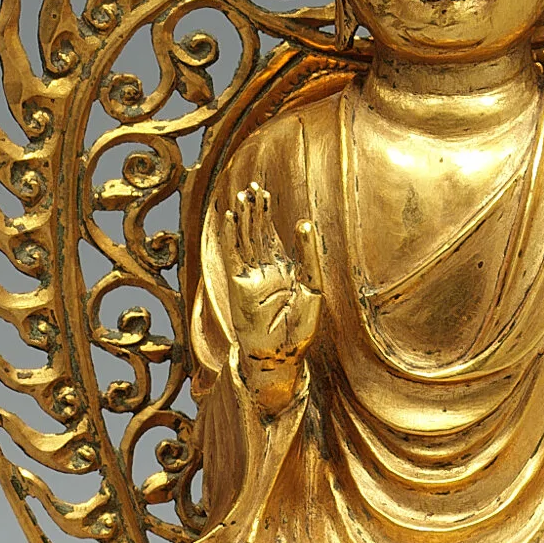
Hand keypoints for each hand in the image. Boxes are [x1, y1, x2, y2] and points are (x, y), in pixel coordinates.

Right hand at [225, 184, 320, 367]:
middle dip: (254, 210)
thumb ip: (309, 255)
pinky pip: (234, 255)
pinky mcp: (239, 284)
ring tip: (242, 195)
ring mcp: (250, 276)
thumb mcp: (313, 286)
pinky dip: (232, 236)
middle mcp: (264, 270)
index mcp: (282, 270)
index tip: (265, 193)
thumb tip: (304, 222)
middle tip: (251, 186)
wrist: (280, 356)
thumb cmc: (299, 329)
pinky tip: (231, 218)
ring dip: (243, 218)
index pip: (272, 235)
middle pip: (256, 233)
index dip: (267, 214)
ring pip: (245, 240)